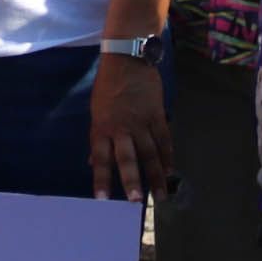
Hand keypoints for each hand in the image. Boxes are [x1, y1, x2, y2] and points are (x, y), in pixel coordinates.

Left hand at [90, 52, 172, 202]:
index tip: (102, 198)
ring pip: (149, 153)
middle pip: (127, 158)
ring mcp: (141, 122)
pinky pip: (164, 140)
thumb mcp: (95, 110)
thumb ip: (97, 137)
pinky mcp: (157, 115)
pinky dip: (167, 156)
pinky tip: (169, 171)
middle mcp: (121, 128)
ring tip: (160, 195)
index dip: (101, 178)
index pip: (100, 157)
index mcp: (102, 127)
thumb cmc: (107, 86)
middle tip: (136, 200)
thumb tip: (92, 161)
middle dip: (131, 180)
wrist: (127, 59)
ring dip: (155, 176)